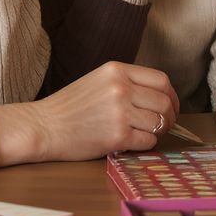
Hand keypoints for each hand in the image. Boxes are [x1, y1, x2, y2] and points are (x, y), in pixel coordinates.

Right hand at [0, 61, 179, 164]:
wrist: (43, 126)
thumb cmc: (69, 107)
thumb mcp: (98, 80)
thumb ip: (127, 83)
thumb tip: (160, 97)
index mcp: (117, 70)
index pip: (161, 80)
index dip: (171, 96)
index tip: (170, 107)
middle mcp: (121, 88)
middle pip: (164, 102)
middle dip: (169, 117)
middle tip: (163, 125)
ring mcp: (120, 112)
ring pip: (159, 123)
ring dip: (157, 132)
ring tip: (144, 134)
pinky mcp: (117, 136)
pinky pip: (148, 141)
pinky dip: (146, 145)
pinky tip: (133, 143)